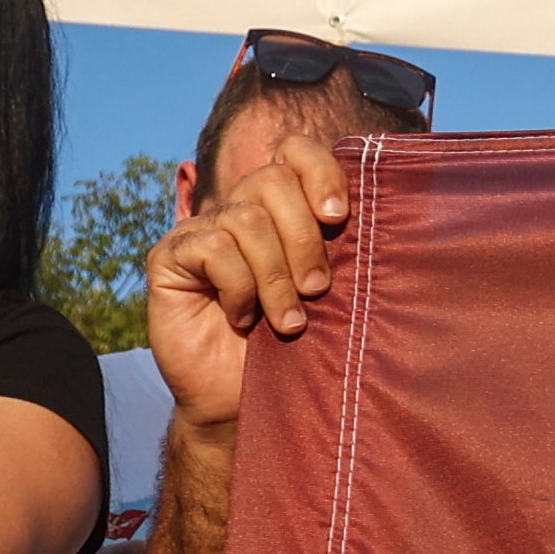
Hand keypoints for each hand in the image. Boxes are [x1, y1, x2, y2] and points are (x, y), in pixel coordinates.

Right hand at [145, 131, 349, 431]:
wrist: (240, 401)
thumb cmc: (291, 351)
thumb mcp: (326, 297)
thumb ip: (340, 253)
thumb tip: (384, 216)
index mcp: (280, 211)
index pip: (294, 152)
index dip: (319, 171)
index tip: (339, 216)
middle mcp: (238, 210)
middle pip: (272, 181)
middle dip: (304, 239)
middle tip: (317, 290)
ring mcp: (201, 230)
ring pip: (246, 220)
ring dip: (275, 276)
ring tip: (288, 321)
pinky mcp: (170, 256)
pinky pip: (212, 247)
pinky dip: (237, 286)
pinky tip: (242, 318)